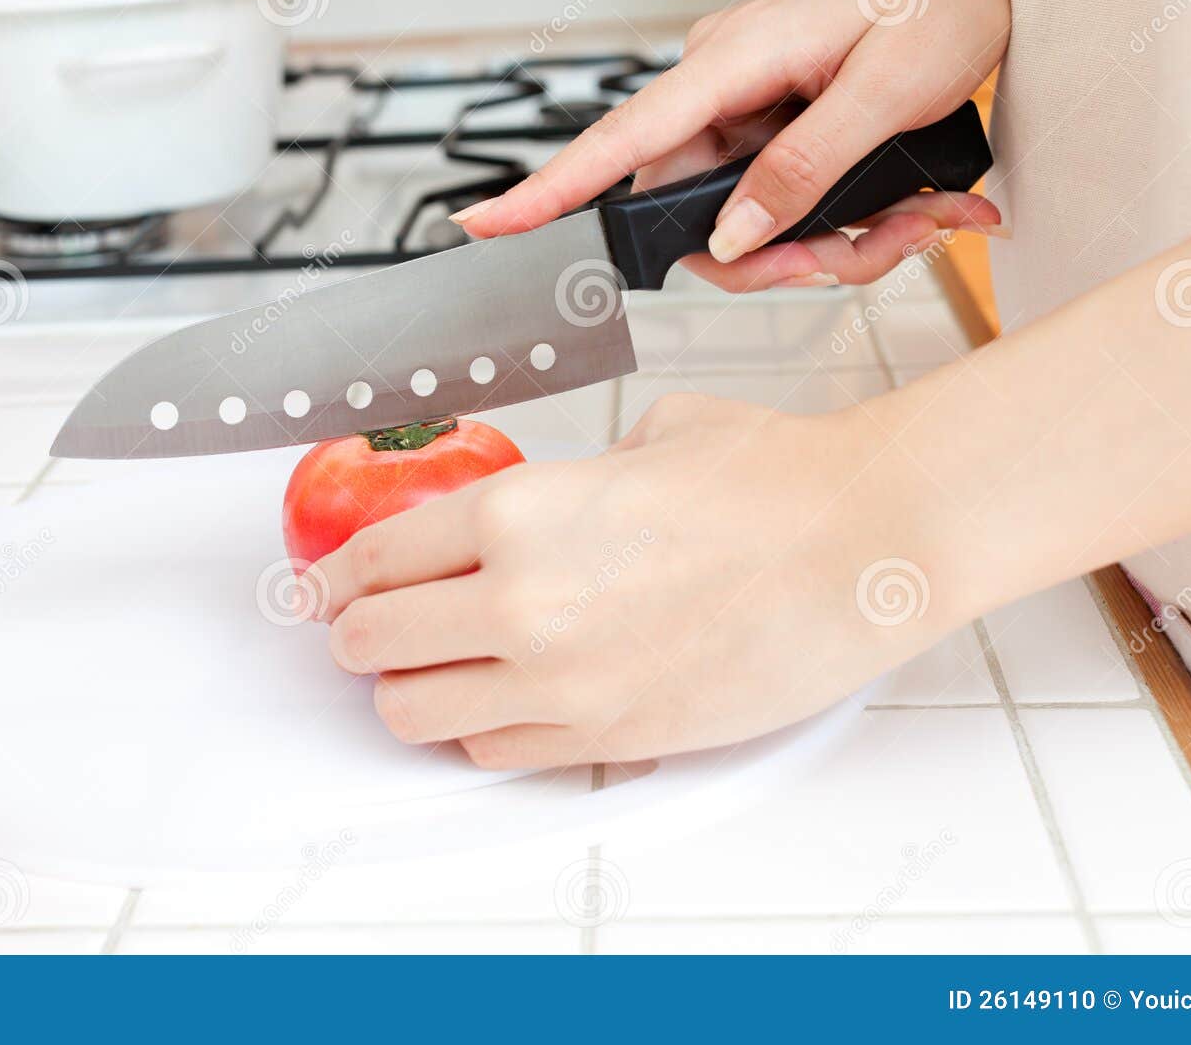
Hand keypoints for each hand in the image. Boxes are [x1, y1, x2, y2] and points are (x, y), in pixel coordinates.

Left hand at [307, 395, 966, 767]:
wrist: (864, 544)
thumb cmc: (774, 481)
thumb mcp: (643, 439)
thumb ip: (564, 479)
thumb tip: (542, 496)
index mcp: (514, 514)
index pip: (370, 558)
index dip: (333, 575)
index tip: (325, 585)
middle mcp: (519, 606)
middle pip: (369, 642)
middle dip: (355, 633)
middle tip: (365, 625)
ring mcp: (560, 684)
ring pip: (412, 714)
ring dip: (404, 690)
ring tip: (424, 670)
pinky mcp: (606, 739)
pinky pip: (492, 750)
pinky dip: (475, 727)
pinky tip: (497, 699)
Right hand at [453, 0, 1010, 291]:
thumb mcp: (887, 92)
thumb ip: (802, 170)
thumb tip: (729, 236)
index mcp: (731, 61)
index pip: (619, 140)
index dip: (549, 189)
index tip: (488, 224)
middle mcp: (725, 85)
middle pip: (698, 213)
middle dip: (780, 256)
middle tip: (859, 253)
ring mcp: (750, 107)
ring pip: (749, 220)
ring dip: (832, 242)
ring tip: (915, 220)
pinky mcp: (779, 124)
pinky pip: (784, 200)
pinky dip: (847, 220)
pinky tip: (915, 206)